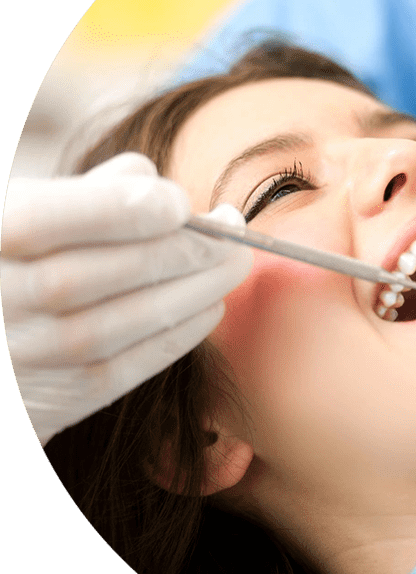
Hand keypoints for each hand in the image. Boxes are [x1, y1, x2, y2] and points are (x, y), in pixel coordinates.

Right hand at [3, 153, 252, 444]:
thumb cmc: (6, 266)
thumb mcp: (20, 211)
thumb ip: (87, 191)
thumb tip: (152, 179)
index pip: (75, 213)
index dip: (143, 206)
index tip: (182, 202)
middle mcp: (6, 295)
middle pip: (125, 266)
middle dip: (196, 246)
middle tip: (234, 230)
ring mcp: (37, 351)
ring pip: (142, 315)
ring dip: (204, 286)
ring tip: (232, 263)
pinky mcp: (65, 394)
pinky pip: (140, 361)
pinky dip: (187, 329)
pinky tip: (210, 303)